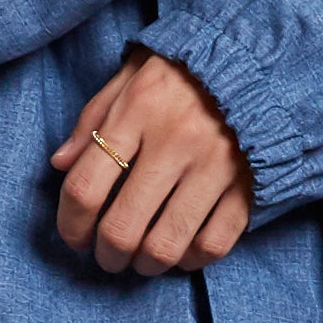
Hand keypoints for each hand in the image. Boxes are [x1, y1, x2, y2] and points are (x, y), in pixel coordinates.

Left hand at [52, 50, 252, 275]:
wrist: (262, 57)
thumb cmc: (186, 67)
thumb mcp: (132, 73)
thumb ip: (93, 117)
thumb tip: (60, 164)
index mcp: (138, 109)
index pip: (85, 187)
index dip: (71, 224)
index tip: (75, 235)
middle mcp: (175, 140)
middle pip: (122, 228)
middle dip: (106, 254)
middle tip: (107, 256)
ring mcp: (216, 166)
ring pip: (166, 246)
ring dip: (145, 265)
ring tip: (141, 260)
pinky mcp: (249, 184)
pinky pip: (213, 244)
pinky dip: (192, 259)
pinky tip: (182, 251)